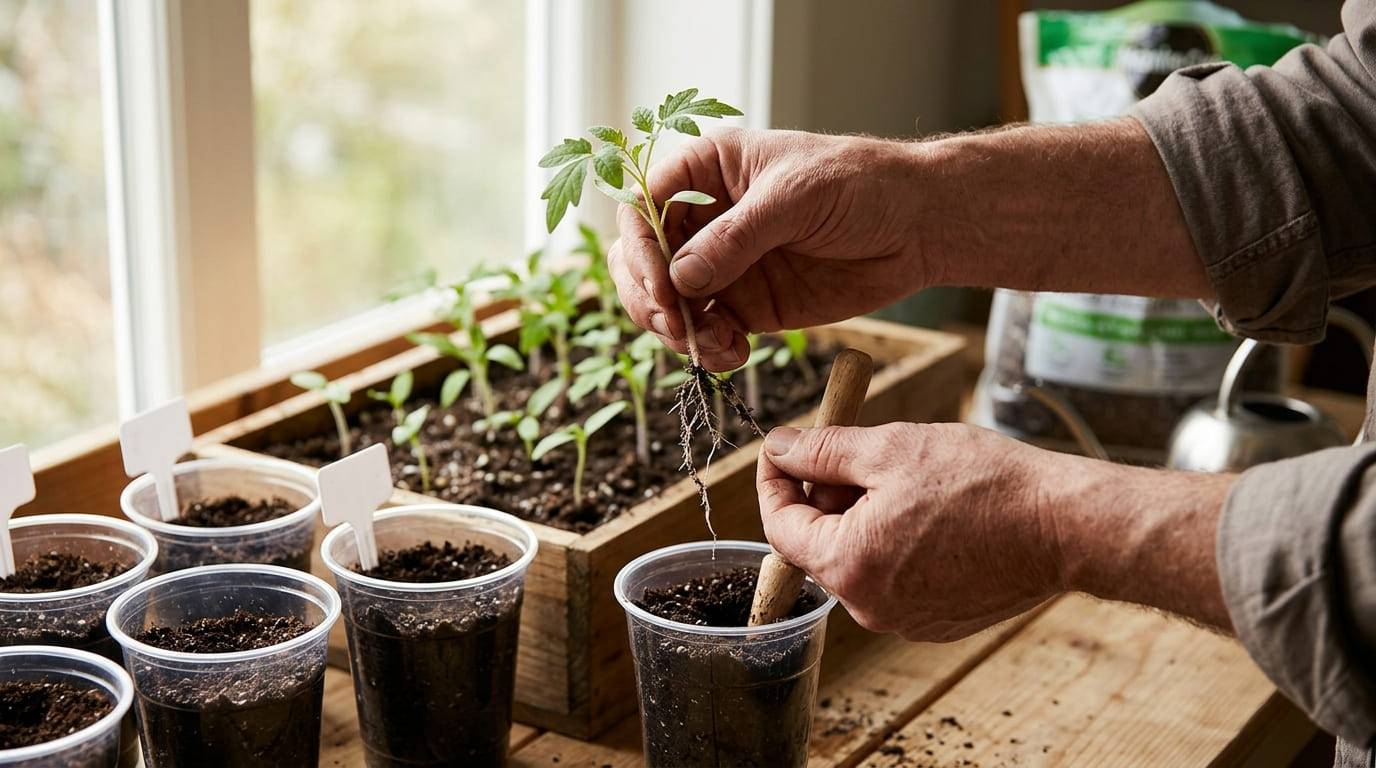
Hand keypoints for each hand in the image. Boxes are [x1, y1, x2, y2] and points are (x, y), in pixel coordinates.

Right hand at [609, 128, 931, 370]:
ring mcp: (721, 264)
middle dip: (648, 298)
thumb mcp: (796, 197)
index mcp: (705, 170)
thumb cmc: (860, 184)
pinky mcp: (745, 304)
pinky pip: (705, 332)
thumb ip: (736, 236)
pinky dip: (708, 349)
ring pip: (664, 304)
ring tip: (713, 345)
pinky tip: (732, 354)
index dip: (641, 250)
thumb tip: (679, 278)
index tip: (664, 288)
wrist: (917, 225)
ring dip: (676, 331)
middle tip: (678, 327)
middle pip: (639, 261)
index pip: (641, 209)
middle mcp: (703, 218)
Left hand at [757, 422, 1062, 641]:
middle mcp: (869, 608)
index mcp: (848, 566)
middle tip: (857, 454)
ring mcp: (904, 621)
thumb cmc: (984, 484)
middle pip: (819, 545)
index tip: (782, 451)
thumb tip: (779, 448)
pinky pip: (895, 579)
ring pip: (858, 561)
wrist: (1065, 527)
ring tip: (904, 480)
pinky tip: (931, 512)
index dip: (775, 482)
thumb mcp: (890, 449)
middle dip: (826, 497)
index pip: (781, 526)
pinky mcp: (937, 622)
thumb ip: (823, 450)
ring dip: (863, 518)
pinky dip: (897, 544)